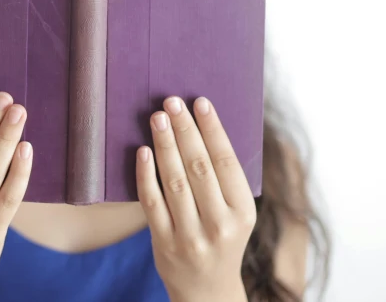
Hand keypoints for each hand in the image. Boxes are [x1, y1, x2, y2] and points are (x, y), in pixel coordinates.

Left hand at [137, 96, 255, 301]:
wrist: (206, 290)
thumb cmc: (221, 238)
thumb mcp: (236, 213)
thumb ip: (224, 178)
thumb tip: (203, 125)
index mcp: (242, 211)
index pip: (227, 162)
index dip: (213, 129)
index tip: (200, 102)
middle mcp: (219, 224)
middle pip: (199, 167)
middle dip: (185, 130)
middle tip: (172, 102)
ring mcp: (190, 235)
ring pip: (175, 182)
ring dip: (165, 146)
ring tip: (158, 118)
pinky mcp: (164, 243)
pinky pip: (152, 202)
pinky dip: (146, 175)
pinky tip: (143, 151)